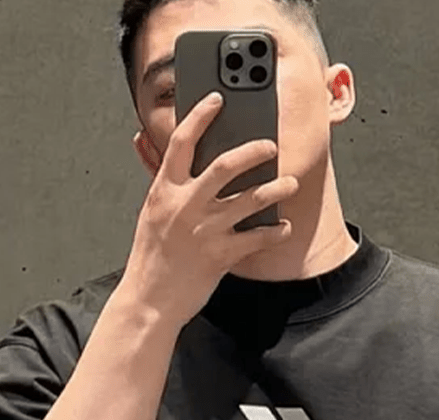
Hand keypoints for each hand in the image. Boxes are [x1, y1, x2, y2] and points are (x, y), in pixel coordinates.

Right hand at [123, 90, 299, 328]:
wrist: (149, 301)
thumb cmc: (151, 260)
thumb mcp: (152, 215)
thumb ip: (166, 187)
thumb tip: (170, 158)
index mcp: (164, 191)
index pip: (182, 142)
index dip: (200, 115)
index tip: (217, 100)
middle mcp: (185, 205)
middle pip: (226, 164)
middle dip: (254, 151)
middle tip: (270, 146)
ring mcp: (205, 230)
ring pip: (250, 199)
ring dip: (276, 189)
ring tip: (290, 183)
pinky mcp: (221, 255)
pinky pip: (257, 238)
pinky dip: (275, 231)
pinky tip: (284, 227)